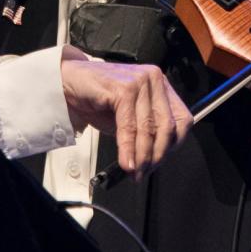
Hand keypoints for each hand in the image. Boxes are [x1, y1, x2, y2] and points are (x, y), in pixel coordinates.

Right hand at [60, 57, 193, 181]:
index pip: (182, 119)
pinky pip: (129, 126)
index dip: (173, 145)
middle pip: (168, 126)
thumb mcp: (129, 117)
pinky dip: (127, 149)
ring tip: (134, 172)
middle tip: (145, 172)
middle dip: (157, 155)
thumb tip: (154, 159)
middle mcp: (154, 80)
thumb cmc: (97, 98)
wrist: (68, 83)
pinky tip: (125, 162)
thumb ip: (145, 132)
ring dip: (141, 156)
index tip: (160, 161)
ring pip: (149, 128)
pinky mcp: (124, 88)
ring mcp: (140, 82)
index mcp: (160, 85)